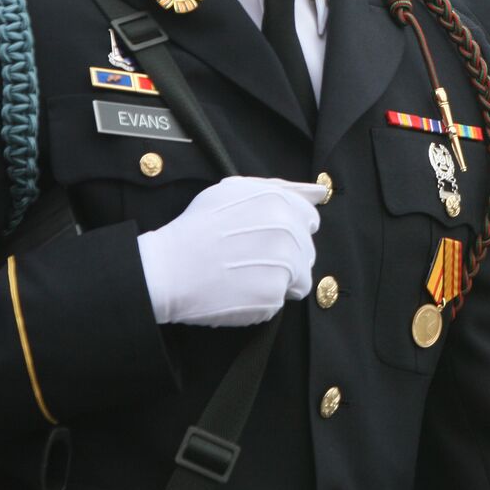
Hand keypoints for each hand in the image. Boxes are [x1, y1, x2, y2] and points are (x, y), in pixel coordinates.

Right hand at [136, 176, 326, 326]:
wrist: (167, 269)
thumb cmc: (198, 227)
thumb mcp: (236, 191)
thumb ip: (285, 189)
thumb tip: (322, 192)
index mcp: (280, 203)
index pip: (310, 221)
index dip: (289, 230)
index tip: (265, 237)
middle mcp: (288, 232)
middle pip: (307, 252)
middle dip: (285, 257)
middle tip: (248, 259)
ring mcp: (282, 265)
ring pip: (299, 279)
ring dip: (277, 280)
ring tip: (243, 276)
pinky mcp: (272, 296)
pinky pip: (279, 301)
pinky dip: (262, 301)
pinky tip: (237, 291)